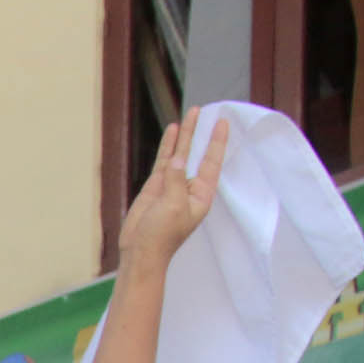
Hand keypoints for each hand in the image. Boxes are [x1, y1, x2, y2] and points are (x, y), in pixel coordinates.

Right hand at [114, 109, 230, 272]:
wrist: (141, 252)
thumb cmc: (162, 235)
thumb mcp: (174, 206)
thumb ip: (176, 179)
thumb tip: (176, 158)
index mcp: (201, 195)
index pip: (212, 161)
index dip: (217, 141)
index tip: (222, 122)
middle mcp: (189, 187)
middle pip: (197, 153)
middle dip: (200, 132)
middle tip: (204, 110)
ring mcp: (172, 185)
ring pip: (179, 154)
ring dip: (184, 135)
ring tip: (189, 114)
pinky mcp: (156, 186)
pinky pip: (164, 161)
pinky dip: (168, 146)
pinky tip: (172, 132)